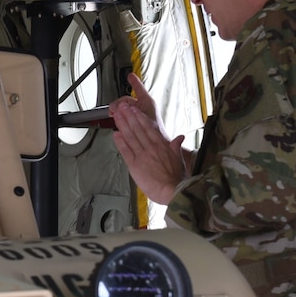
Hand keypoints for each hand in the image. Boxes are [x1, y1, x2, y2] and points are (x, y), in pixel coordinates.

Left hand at [110, 75, 187, 203]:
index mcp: (162, 145)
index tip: (134, 110)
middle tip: (122, 106)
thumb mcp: (180, 159)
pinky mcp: (135, 165)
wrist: (174, 190)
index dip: (140, 117)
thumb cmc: (177, 178)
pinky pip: (126, 151)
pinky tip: (115, 134)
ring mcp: (142, 155)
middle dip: (129, 116)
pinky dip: (120, 142)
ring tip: (117, 115)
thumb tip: (180, 137)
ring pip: (130, 136)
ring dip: (123, 125)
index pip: (148, 128)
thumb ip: (176, 147)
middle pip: (137, 129)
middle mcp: (151, 148)